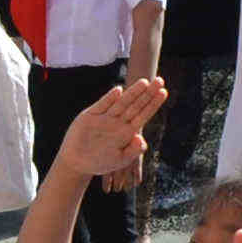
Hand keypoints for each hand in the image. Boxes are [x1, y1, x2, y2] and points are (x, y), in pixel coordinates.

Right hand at [59, 70, 167, 186]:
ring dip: (132, 93)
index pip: (143, 115)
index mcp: (127, 132)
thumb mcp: (120, 160)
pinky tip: (119, 91)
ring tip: (144, 82)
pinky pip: (102, 105)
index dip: (153, 104)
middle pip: (135, 105)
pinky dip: (110, 98)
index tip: (164, 92)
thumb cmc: (100, 162)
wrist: (77, 162)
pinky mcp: (90, 116)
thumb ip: (133, 151)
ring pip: (121, 103)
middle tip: (160, 80)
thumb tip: (141, 138)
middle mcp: (118, 122)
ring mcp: (104, 118)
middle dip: (147, 93)